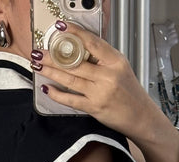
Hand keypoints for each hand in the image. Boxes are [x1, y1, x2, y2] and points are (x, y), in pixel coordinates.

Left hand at [32, 23, 158, 141]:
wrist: (140, 116)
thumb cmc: (130, 92)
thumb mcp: (121, 68)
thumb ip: (102, 58)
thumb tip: (80, 48)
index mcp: (115, 61)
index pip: (92, 43)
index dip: (75, 34)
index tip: (61, 27)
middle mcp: (107, 76)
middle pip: (75, 62)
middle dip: (53, 56)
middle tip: (39, 52)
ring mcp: (100, 92)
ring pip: (70, 79)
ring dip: (51, 72)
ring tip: (38, 65)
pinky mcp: (94, 108)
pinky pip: (71, 100)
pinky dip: (57, 94)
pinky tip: (47, 88)